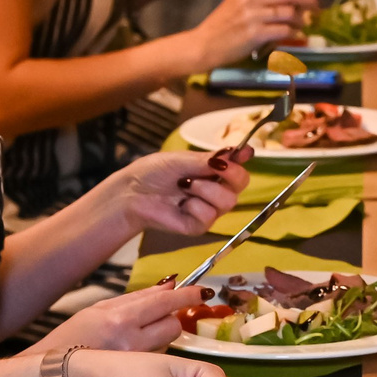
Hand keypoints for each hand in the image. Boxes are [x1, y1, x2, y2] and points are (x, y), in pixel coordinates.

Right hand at [36, 285, 197, 354]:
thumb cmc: (69, 341)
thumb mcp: (98, 311)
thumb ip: (136, 299)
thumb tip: (169, 285)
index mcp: (118, 318)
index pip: (164, 301)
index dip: (187, 295)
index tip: (203, 292)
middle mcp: (129, 341)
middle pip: (173, 326)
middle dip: (172, 320)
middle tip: (160, 319)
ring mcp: (134, 363)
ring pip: (167, 345)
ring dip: (162, 339)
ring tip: (138, 340)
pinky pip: (156, 362)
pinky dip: (152, 357)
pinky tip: (134, 357)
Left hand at [100, 149, 250, 235]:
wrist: (132, 193)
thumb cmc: (153, 172)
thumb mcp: (183, 160)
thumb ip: (213, 159)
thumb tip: (244, 150)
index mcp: (213, 172)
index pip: (239, 168)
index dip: (242, 161)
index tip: (241, 154)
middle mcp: (215, 190)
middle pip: (241, 184)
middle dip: (228, 174)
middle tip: (210, 168)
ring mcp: (208, 209)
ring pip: (228, 201)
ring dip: (206, 190)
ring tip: (184, 186)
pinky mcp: (198, 226)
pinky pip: (209, 216)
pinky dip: (195, 206)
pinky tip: (180, 204)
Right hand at [180, 0, 316, 67]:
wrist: (204, 44)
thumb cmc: (223, 23)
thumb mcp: (238, 0)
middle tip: (317, 5)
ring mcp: (253, 16)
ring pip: (289, 11)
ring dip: (303, 18)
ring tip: (306, 22)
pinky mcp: (255, 34)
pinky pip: (284, 30)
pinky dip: (295, 32)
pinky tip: (297, 34)